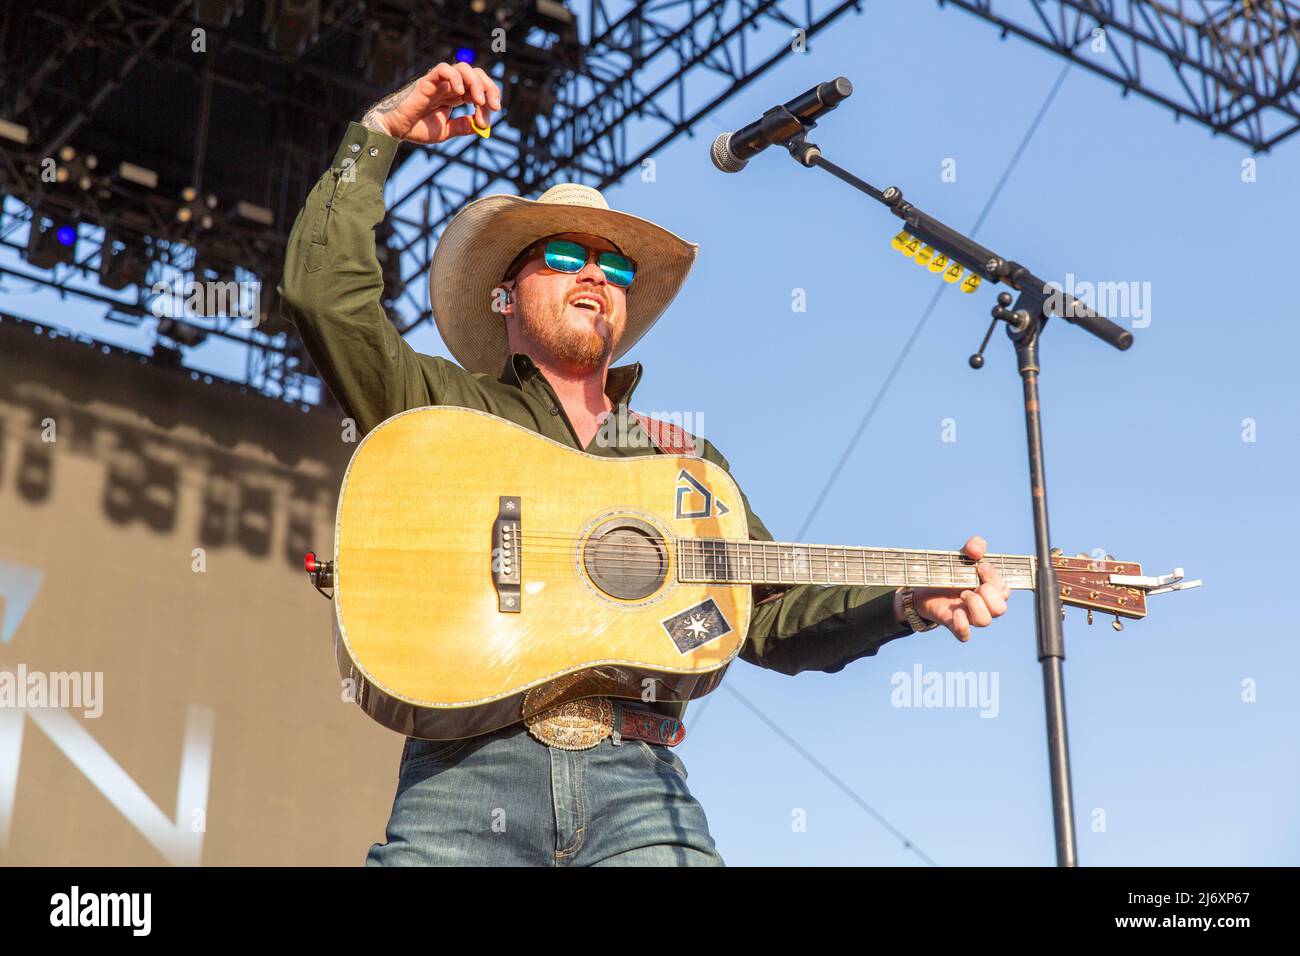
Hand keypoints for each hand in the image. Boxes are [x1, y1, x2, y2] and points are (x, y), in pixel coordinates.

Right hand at [361, 62, 501, 144]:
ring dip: (476, 83)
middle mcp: (450, 86)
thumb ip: (463, 126)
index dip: (490, 98)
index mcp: (456, 96)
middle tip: (493, 106)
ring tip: (478, 101)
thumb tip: (482, 125)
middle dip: (489, 88)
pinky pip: (443, 69)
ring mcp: (439, 82)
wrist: (396, 129)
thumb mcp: (447, 131)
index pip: (479, 88)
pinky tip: (460, 93)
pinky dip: (455, 77)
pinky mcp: (427, 81)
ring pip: (463, 68)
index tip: (494, 112)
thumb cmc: (417, 128)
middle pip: (476, 75)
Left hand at [904, 535, 1010, 641]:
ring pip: (985, 621)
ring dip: (975, 605)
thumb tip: (977, 551)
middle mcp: (984, 606)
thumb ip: (974, 546)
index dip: (995, 579)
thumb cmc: (951, 572)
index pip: (1005, 590)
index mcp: (991, 590)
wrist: (925, 587)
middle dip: (988, 594)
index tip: (980, 567)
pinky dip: (962, 625)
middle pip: (1000, 609)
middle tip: (973, 584)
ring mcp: (970, 616)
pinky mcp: (954, 624)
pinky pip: (964, 635)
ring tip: (963, 594)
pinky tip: (955, 612)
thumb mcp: (963, 555)